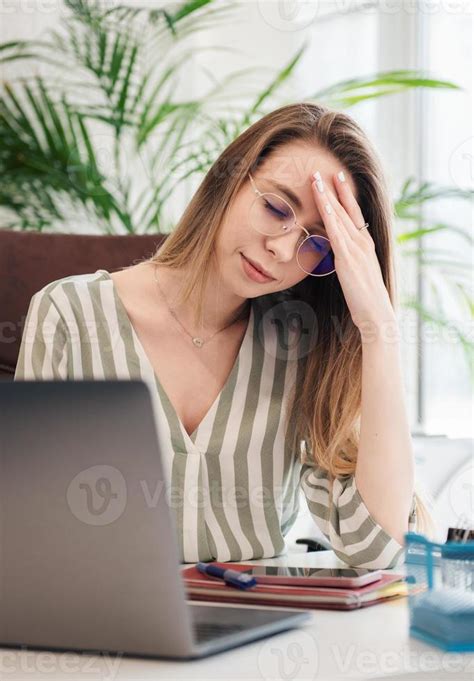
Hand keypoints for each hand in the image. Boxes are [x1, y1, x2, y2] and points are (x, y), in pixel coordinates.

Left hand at [311, 170, 396, 333]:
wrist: (376, 315)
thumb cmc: (365, 299)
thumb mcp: (357, 274)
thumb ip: (348, 260)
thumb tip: (338, 255)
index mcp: (365, 244)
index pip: (353, 213)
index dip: (343, 195)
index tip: (335, 178)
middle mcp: (362, 241)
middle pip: (345, 209)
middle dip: (332, 189)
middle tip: (320, 170)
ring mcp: (356, 248)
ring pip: (339, 216)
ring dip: (326, 196)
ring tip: (315, 178)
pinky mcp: (348, 258)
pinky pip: (336, 232)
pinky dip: (330, 216)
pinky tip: (322, 203)